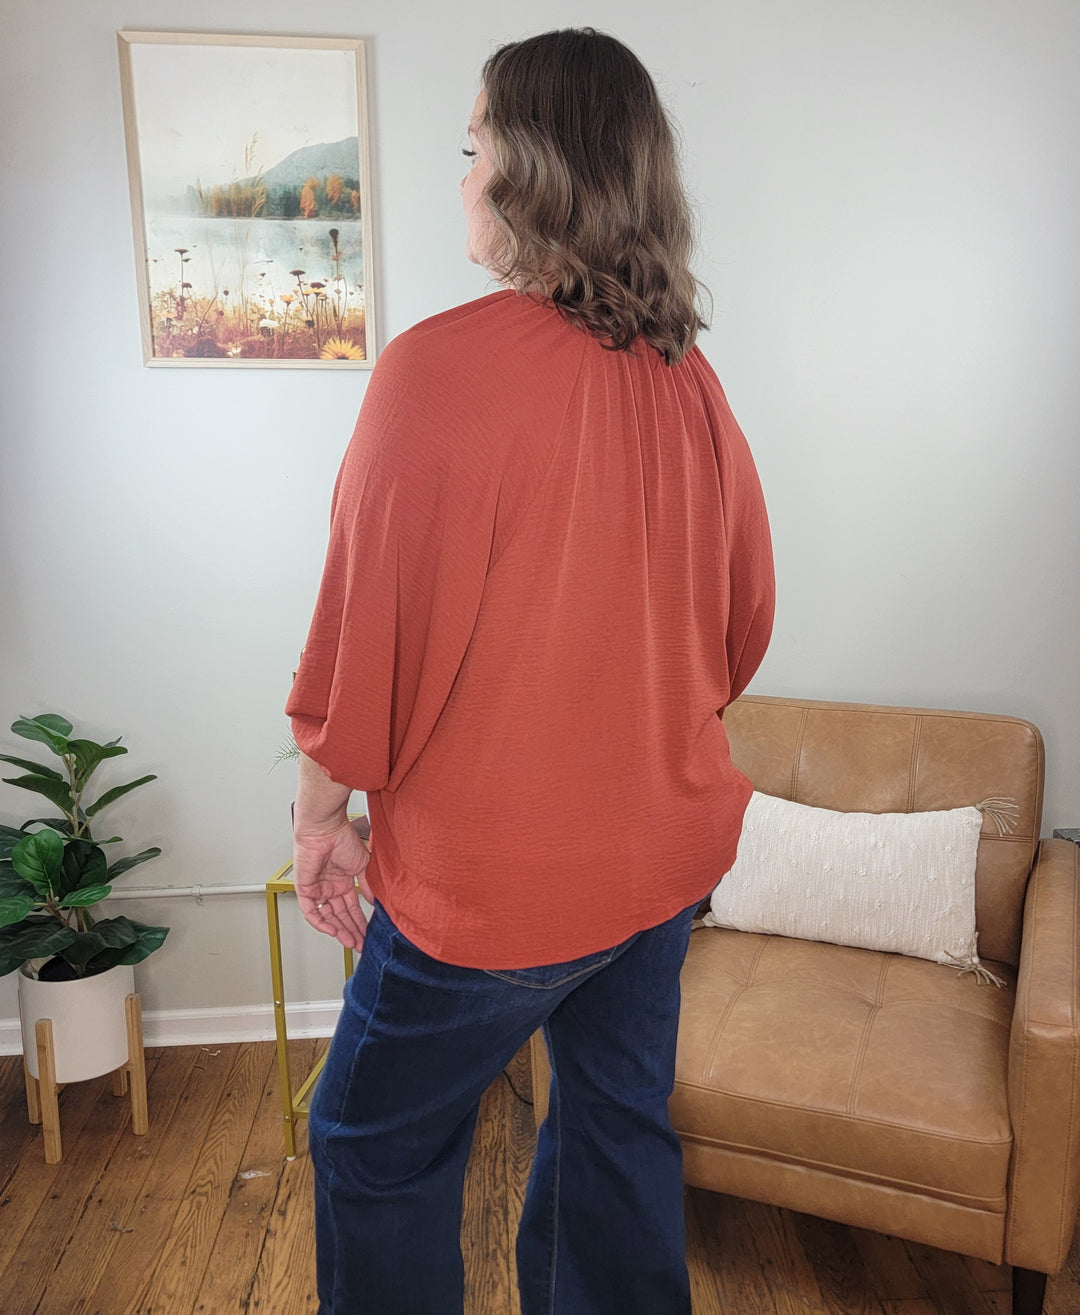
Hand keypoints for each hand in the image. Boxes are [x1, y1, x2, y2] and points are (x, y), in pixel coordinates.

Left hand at [292, 816, 373, 951]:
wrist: (325, 828)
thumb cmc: (343, 839)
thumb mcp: (363, 865)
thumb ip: (368, 886)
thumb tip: (375, 902)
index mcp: (342, 880)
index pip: (350, 907)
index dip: (359, 922)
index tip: (367, 934)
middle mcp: (329, 886)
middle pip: (340, 915)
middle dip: (350, 931)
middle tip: (359, 944)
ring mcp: (317, 888)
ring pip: (327, 916)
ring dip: (338, 930)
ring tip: (350, 942)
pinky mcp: (305, 888)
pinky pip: (311, 911)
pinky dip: (321, 922)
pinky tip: (333, 931)